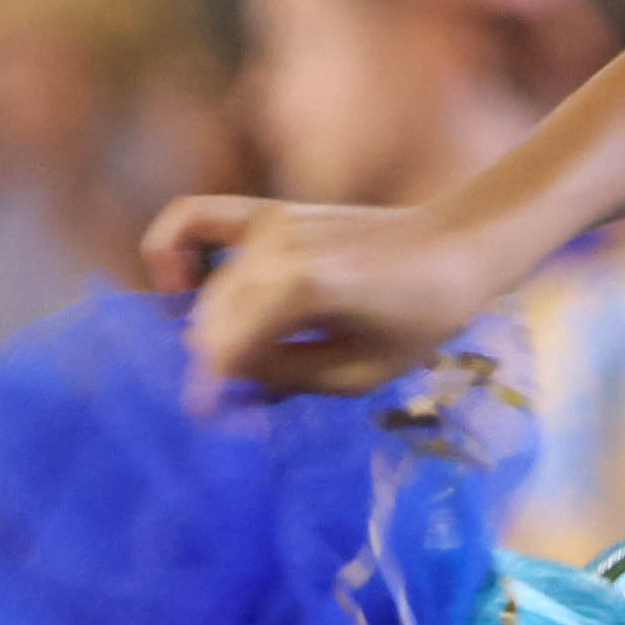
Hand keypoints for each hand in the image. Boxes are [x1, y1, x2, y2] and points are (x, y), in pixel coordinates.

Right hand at [149, 195, 519, 408]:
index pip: (228, 343)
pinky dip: (169, 248)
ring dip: (201, 326)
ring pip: (205, 284)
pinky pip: (192, 218)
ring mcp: (268, 221)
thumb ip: (288, 377)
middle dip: (209, 363)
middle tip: (221, 399)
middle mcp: (277, 245)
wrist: (455, 245)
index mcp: (308, 286)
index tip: (202, 414)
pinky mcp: (266, 210)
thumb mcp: (361, 371)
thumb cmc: (422, 315)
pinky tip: (173, 284)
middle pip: (211, 317)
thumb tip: (230, 380)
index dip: (209, 385)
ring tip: (216, 354)